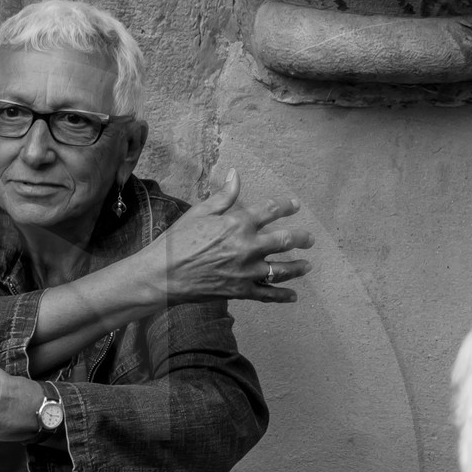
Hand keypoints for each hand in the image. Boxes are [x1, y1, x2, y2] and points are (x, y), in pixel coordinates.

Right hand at [143, 168, 312, 304]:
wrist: (162, 275)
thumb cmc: (176, 241)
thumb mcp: (199, 212)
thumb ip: (224, 196)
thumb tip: (236, 174)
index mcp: (238, 223)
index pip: (271, 210)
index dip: (286, 206)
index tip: (294, 206)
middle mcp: (248, 247)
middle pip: (285, 240)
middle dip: (301, 238)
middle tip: (309, 239)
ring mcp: (246, 272)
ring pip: (282, 270)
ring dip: (298, 267)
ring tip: (307, 266)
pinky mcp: (240, 292)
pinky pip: (267, 295)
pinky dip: (282, 296)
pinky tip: (293, 296)